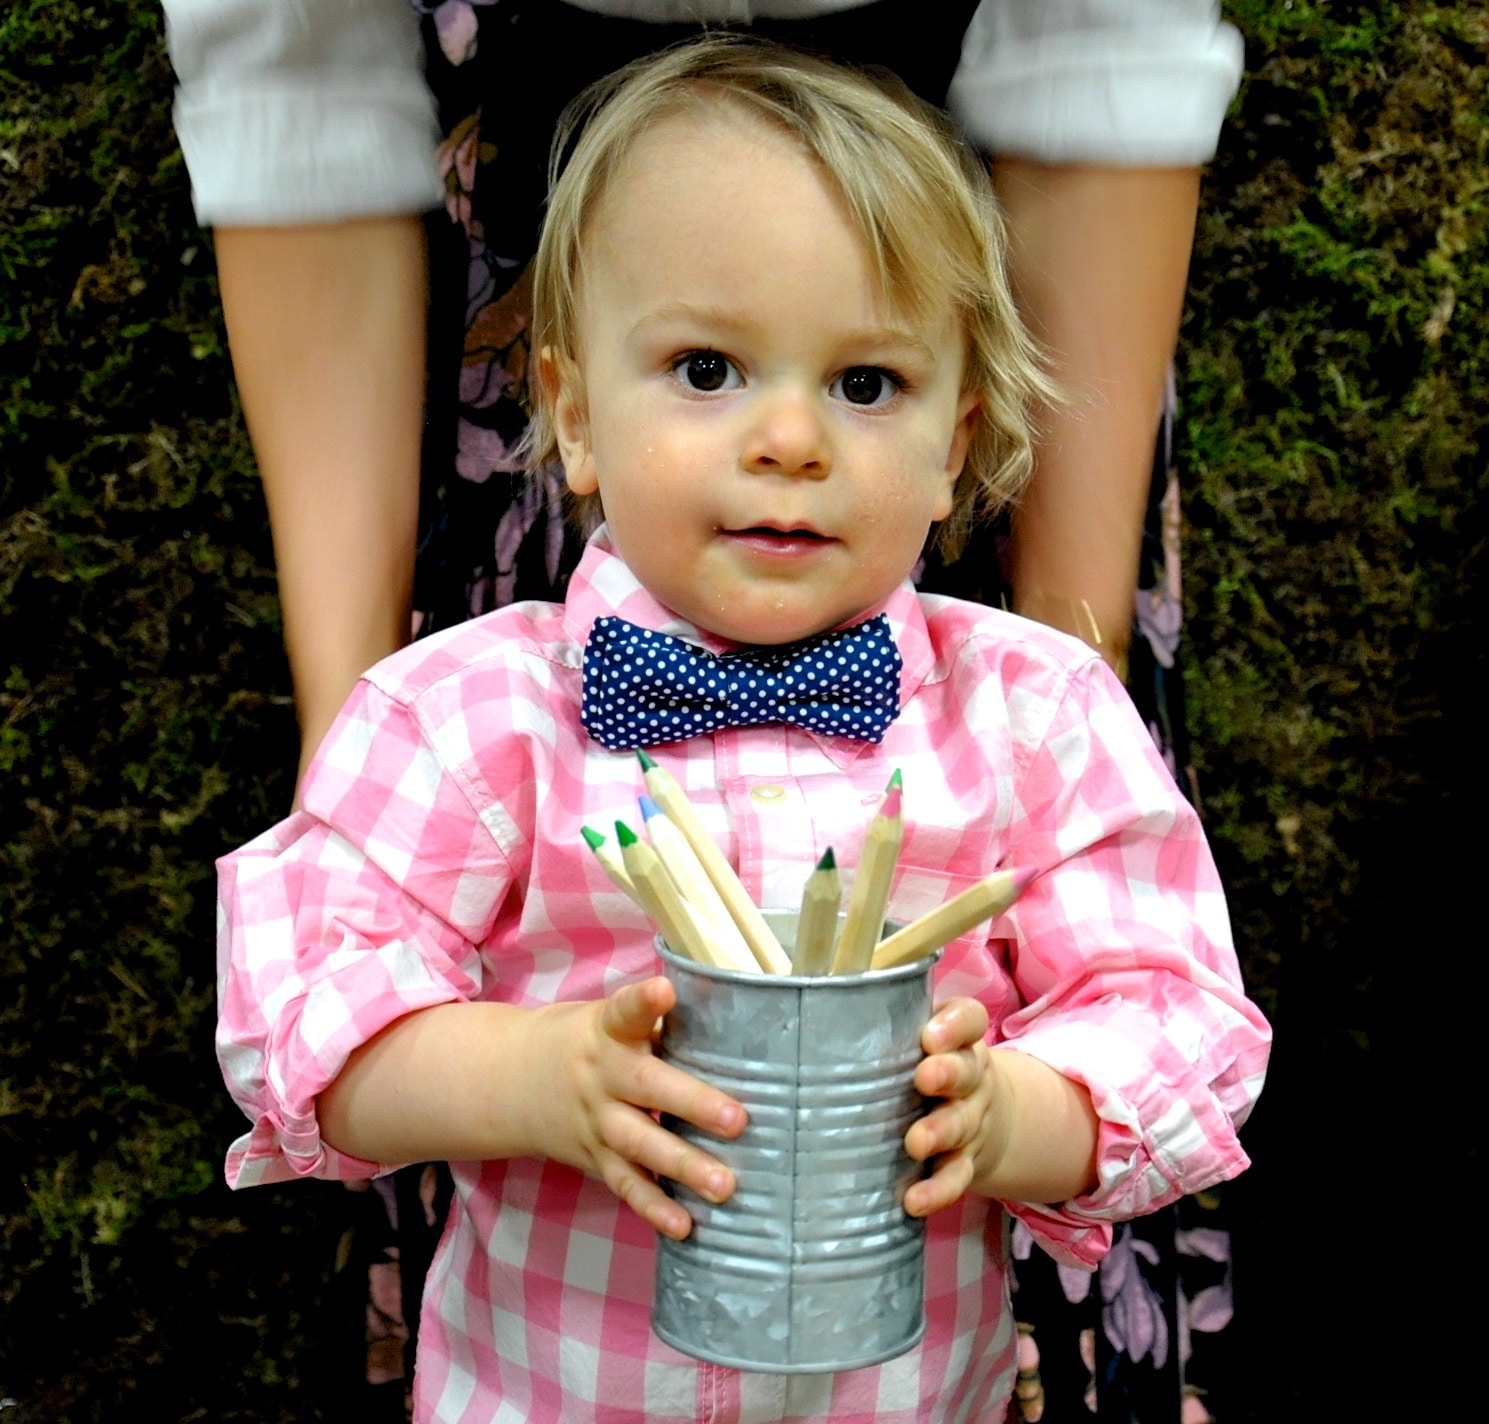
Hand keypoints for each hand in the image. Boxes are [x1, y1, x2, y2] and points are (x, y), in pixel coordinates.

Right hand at [533, 975, 746, 1239]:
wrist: (514, 1081)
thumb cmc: (590, 1043)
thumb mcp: (612, 1022)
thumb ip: (660, 1027)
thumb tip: (736, 1029)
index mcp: (608, 1031)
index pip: (625, 1012)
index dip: (644, 1002)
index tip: (663, 990)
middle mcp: (601, 1075)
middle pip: (644, 1087)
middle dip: (692, 1104)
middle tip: (737, 1120)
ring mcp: (596, 1121)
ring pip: (639, 1144)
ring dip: (682, 1166)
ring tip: (724, 1185)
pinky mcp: (595, 1157)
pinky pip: (625, 1184)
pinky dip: (653, 1208)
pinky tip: (684, 1225)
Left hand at [902, 997, 1006, 1217]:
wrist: (989, 1119)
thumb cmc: (929, 1067)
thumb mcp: (919, 1039)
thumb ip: (881, 1027)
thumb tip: (807, 1013)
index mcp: (958, 1039)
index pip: (969, 1019)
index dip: (954, 1025)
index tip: (929, 1036)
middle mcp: (970, 1076)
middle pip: (966, 1070)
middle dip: (946, 1074)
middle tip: (924, 1078)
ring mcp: (970, 1121)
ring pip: (961, 1124)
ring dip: (940, 1133)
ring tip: (915, 1143)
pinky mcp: (965, 1161)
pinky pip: (956, 1177)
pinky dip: (937, 1190)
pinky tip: (914, 1200)